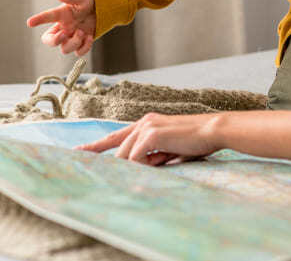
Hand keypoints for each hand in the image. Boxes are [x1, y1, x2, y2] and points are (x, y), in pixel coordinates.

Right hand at [26, 0, 96, 55]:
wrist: (100, 9)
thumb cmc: (86, 1)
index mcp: (60, 15)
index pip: (47, 17)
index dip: (38, 20)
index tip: (29, 22)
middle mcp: (63, 28)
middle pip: (49, 41)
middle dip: (55, 41)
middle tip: (65, 33)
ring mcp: (71, 37)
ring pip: (65, 49)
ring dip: (74, 43)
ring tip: (82, 32)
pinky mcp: (82, 43)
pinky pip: (79, 52)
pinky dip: (85, 47)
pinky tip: (90, 37)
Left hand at [76, 112, 222, 164]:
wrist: (212, 130)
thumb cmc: (196, 141)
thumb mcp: (168, 150)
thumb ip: (150, 155)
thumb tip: (136, 168)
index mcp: (146, 123)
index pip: (115, 137)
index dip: (95, 146)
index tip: (78, 152)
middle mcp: (142, 122)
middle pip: (119, 151)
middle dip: (124, 166)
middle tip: (148, 168)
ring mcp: (145, 126)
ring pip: (126, 156)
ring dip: (142, 166)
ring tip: (166, 158)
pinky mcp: (150, 134)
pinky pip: (136, 158)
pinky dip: (147, 164)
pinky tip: (165, 158)